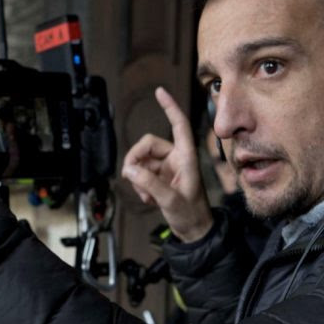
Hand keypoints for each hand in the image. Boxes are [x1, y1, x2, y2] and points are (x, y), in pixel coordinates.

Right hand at [122, 87, 212, 241]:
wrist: (193, 231)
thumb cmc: (191, 215)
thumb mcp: (170, 200)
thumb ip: (149, 184)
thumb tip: (129, 168)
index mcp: (186, 157)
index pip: (179, 125)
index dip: (170, 107)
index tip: (160, 91)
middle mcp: (176, 158)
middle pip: (148, 145)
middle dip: (136, 160)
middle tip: (131, 176)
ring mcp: (167, 167)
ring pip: (142, 160)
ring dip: (138, 177)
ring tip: (145, 196)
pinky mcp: (159, 177)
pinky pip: (141, 172)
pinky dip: (139, 184)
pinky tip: (148, 199)